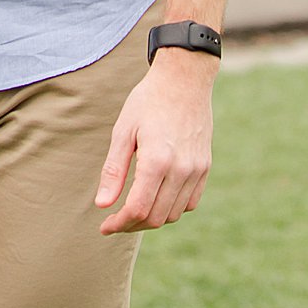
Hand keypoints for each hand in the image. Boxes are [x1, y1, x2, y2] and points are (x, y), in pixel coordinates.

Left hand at [95, 51, 212, 233]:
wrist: (184, 80)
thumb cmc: (148, 101)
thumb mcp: (123, 131)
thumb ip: (113, 170)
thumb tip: (102, 204)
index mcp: (157, 160)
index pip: (138, 209)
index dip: (119, 223)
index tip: (104, 227)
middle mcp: (181, 169)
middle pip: (156, 217)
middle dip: (132, 225)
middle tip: (115, 221)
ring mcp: (196, 170)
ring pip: (174, 214)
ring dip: (152, 219)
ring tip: (132, 211)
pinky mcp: (205, 167)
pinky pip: (190, 202)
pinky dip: (172, 209)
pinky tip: (156, 199)